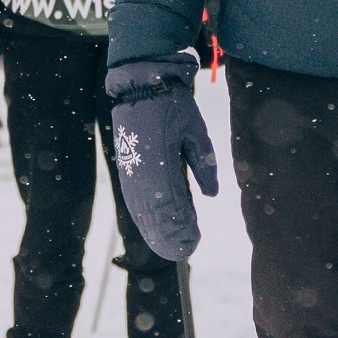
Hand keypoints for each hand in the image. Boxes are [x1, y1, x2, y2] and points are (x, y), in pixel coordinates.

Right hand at [105, 55, 220, 258]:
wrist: (141, 84)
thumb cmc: (173, 106)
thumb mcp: (196, 131)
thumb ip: (204, 164)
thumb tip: (210, 194)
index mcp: (162, 162)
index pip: (172, 206)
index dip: (182, 228)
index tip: (194, 242)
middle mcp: (142, 171)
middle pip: (154, 216)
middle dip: (169, 237)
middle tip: (183, 253)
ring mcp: (131, 171)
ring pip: (141, 211)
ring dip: (154, 232)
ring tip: (169, 248)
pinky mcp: (127, 167)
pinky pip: (133, 199)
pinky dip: (143, 218)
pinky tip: (152, 230)